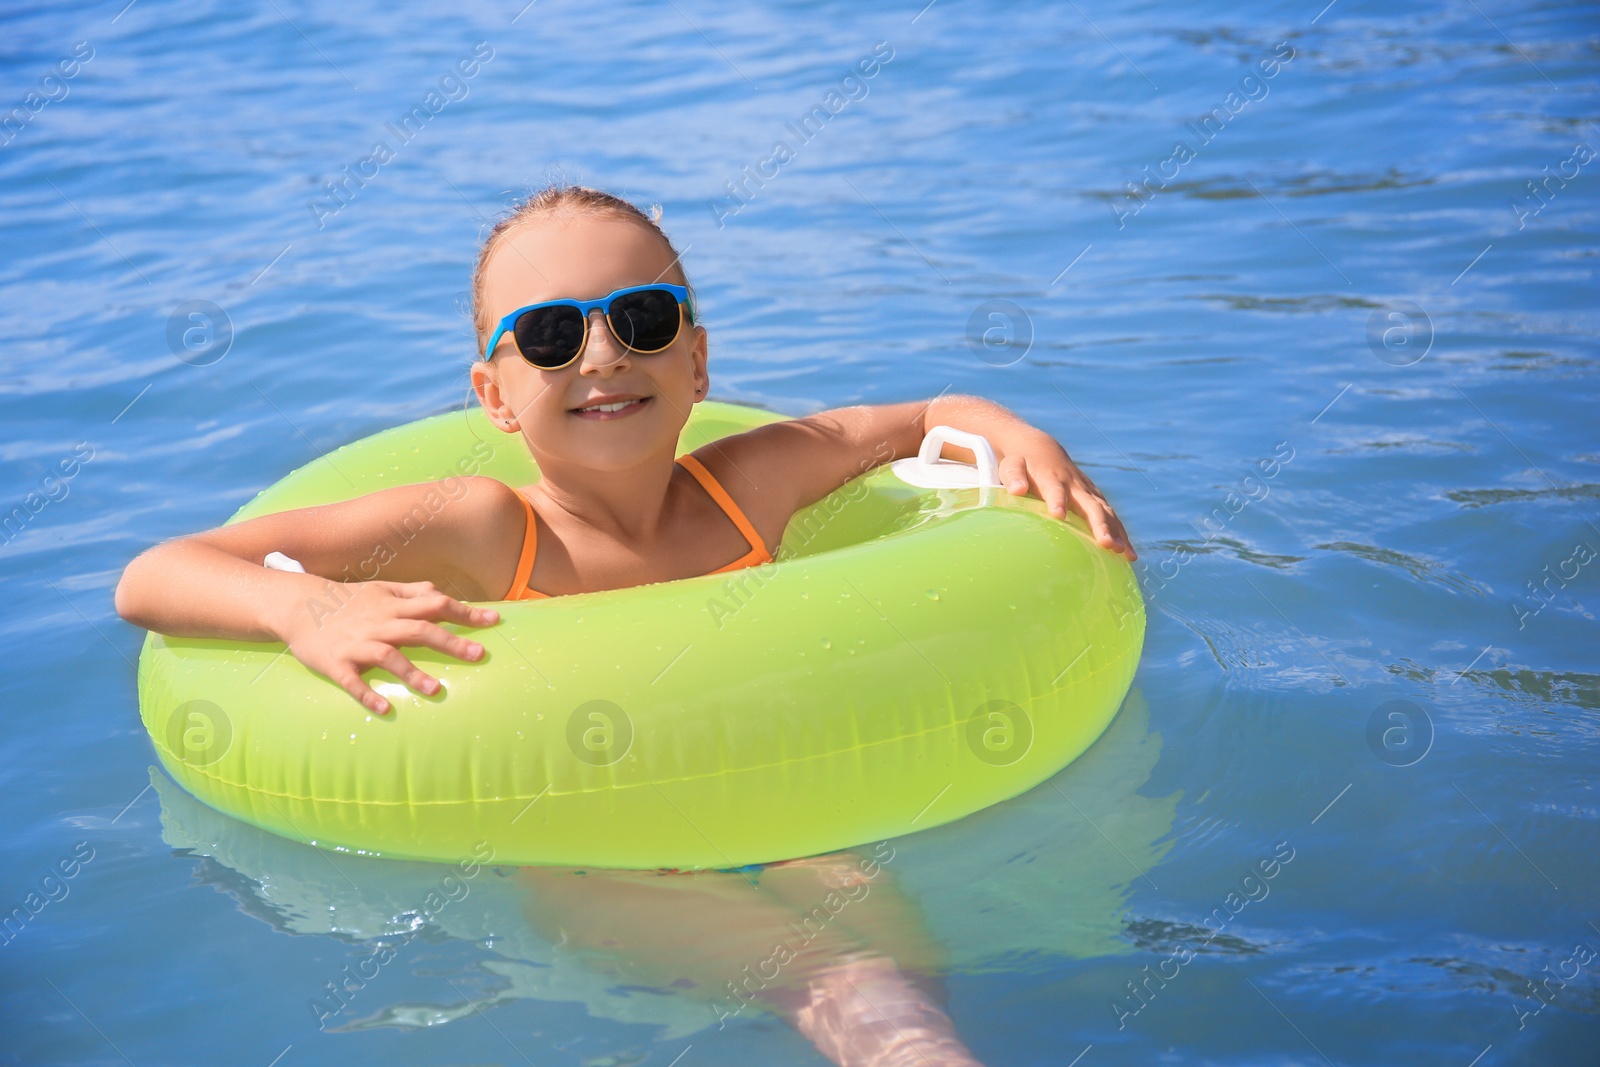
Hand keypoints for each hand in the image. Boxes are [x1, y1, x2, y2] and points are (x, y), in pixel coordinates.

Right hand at [276, 580, 498, 714]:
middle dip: (450, 642)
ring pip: (389, 657)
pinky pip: (353, 681)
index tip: (494, 622)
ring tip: (436, 690)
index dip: (465, 613)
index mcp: (393, 606)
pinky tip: (385, 709)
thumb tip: (442, 594)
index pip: (436, 606)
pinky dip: (367, 695)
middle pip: (420, 630)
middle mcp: (379, 623)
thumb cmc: (346, 600)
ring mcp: (357, 644)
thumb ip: (413, 592)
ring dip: (412, 673)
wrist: (297, 605)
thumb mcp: (381, 589)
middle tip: (479, 655)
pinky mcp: (336, 663)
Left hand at [996, 430, 1136, 560]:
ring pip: (1107, 512)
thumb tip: (1016, 489)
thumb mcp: (1012, 465)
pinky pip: (1111, 517)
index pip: (1055, 490)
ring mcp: (1088, 492)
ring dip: (1116, 532)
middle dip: (1100, 525)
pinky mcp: (1095, 498)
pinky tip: (1129, 554)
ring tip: (1125, 553)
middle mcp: (1075, 485)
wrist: (1041, 449)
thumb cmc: (1022, 462)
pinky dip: (1121, 533)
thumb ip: (1014, 476)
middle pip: (1091, 505)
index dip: (1058, 501)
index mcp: (1052, 478)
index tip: (1058, 514)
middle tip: (1107, 544)